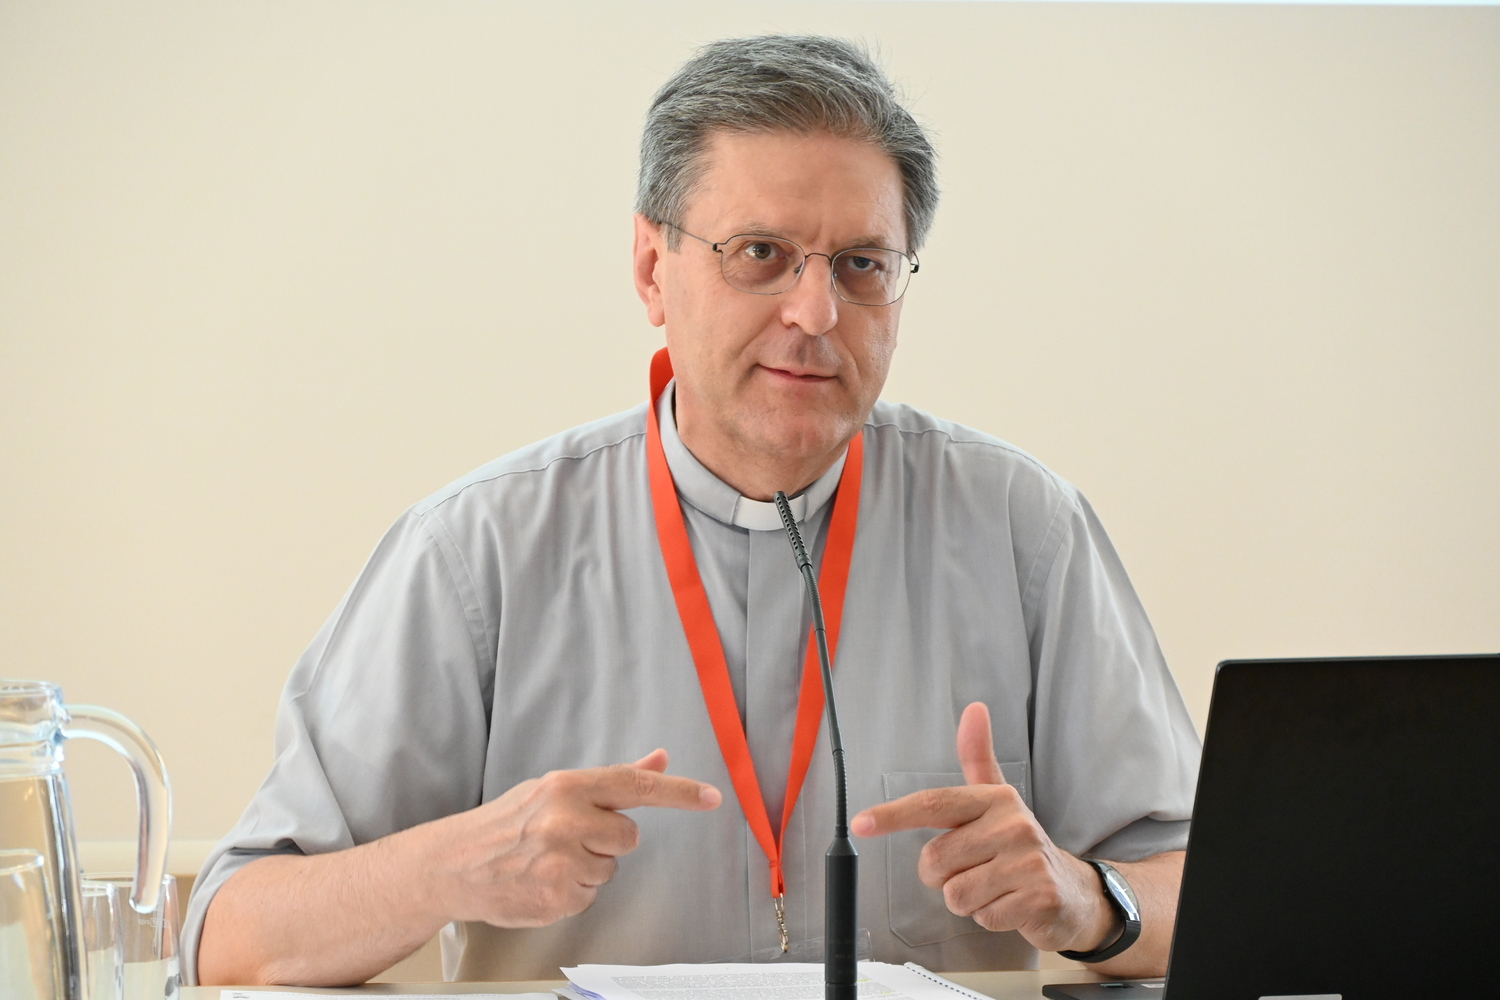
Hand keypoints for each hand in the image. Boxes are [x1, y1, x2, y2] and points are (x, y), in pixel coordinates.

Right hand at [415, 748, 720, 927]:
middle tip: (568, 838)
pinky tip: (543, 881)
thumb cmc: (506, 823)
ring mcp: (562, 862)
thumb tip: (658, 759)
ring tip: (549, 861)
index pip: (636, 785)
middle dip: (606, 840)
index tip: (711, 797)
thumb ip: (612, 780)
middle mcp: (567, 821)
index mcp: (567, 787)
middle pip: (628, 836)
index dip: (679, 792)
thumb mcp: (554, 789)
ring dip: (586, 868)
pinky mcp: (558, 898)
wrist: (455, 865)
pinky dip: (571, 893)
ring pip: (609, 869)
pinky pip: (589, 897)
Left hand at [850, 703, 1117, 953]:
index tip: (861, 824)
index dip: (894, 814)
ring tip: (994, 887)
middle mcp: (1013, 825)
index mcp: (995, 799)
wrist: (1073, 891)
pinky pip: (982, 917)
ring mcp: (1028, 862)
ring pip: (956, 894)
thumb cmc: (1020, 845)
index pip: (934, 804)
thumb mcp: (997, 799)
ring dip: (967, 899)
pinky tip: (1010, 904)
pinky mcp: (1038, 898)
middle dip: (942, 876)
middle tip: (973, 870)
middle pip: (935, 861)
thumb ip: (978, 756)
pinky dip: (989, 917)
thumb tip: (974, 709)